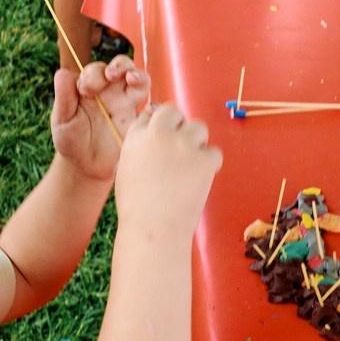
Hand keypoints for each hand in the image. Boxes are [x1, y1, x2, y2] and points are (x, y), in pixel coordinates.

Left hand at [51, 57, 151, 181]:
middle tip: (108, 76)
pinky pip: (149, 103)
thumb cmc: (72, 143)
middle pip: (121, 66)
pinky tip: (143, 101)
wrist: (87, 168)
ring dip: (136, 74)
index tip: (84, 89)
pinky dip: (147, 95)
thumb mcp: (62, 122)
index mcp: (90, 88)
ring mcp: (126, 103)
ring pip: (138, 78)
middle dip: (117, 66)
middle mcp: (110, 91)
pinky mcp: (138, 119)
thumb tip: (62, 72)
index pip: (95, 70)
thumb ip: (64, 98)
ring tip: (130, 77)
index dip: (92, 74)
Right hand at [112, 103, 221, 239]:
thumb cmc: (136, 206)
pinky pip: (214, 152)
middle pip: (174, 112)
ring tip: (190, 165)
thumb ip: (138, 147)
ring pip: (198, 127)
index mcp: (136, 136)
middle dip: (178, 126)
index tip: (163, 140)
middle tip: (178, 150)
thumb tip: (152, 135)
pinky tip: (200, 179)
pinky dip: (210, 164)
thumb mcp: (125, 169)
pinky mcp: (204, 159)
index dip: (159, 126)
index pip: (151, 114)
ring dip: (196, 142)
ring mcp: (183, 145)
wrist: (153, 228)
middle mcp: (159, 134)